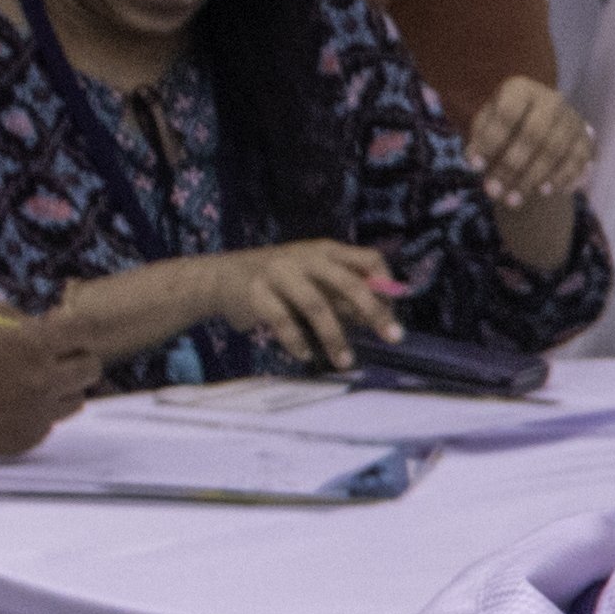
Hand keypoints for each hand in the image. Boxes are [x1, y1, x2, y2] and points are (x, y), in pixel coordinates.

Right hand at [0, 311, 92, 457]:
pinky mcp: (24, 440)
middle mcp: (43, 384)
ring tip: (26, 378)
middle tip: (51, 352)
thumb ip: (9, 314)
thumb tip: (37, 320)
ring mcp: (36, 417)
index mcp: (31, 347)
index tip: (65, 327)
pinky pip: (49, 422)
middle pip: (91, 369)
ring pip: (76, 399)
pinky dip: (38, 410)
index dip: (77, 326)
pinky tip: (5, 402)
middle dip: (76, 355)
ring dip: (61, 386)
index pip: (84, 331)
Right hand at [122, 242, 403, 368]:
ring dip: (335, 338)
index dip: (386, 284)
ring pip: (317, 305)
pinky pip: (283, 320)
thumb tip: (380, 318)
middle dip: (374, 312)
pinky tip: (305, 355)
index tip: (394, 312)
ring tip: (345, 362)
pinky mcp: (255, 292)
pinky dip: (297, 341)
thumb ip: (344, 293)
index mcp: (326, 251)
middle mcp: (305, 257)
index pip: (369, 259)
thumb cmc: (279, 282)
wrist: (220, 277)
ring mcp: (279, 272)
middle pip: (348, 282)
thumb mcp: (315, 278)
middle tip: (393, 338)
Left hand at [462, 77, 596, 221]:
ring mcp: (572, 119)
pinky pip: (576, 162)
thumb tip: (474, 162)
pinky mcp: (587, 139)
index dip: (490, 141)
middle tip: (493, 192)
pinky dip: (560, 179)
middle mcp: (551, 99)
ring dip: (533, 179)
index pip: (507, 113)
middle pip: (534, 135)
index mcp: (521, 88)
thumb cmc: (505, 127)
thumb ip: (478, 142)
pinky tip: (543, 193)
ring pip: (555, 151)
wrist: (540, 127)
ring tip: (513, 201)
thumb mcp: (486, 127)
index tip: (474, 168)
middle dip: (512, 167)